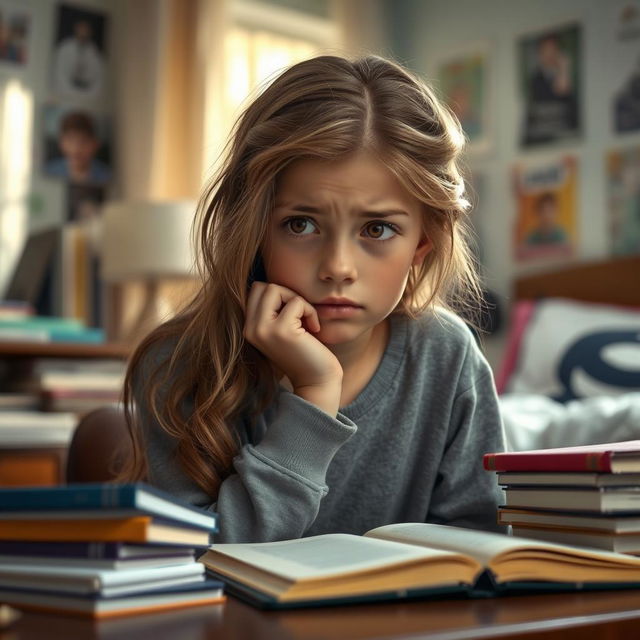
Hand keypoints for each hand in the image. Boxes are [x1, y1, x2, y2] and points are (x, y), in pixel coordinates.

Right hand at [244, 282, 342, 414]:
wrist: (317, 381)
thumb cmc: (305, 351)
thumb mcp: (283, 327)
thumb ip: (273, 308)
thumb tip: (270, 281)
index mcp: (248, 328)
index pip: (255, 289)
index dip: (278, 295)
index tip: (292, 315)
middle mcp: (250, 329)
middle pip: (262, 286)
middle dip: (286, 294)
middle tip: (300, 315)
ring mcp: (262, 330)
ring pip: (275, 289)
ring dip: (297, 301)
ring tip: (306, 322)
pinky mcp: (281, 331)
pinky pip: (296, 302)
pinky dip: (310, 312)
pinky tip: (314, 330)